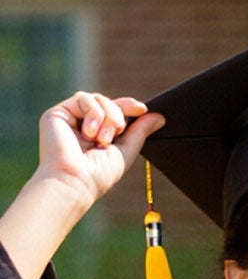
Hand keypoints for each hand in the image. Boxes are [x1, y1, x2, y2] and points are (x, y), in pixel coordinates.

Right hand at [33, 93, 159, 211]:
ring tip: (102, 139)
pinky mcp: (57, 113)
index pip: (115, 111)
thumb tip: (159, 116)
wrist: (75, 180)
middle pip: (108, 102)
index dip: (128, 106)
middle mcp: (83, 125)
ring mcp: (70, 118)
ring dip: (107, 116)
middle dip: (118, 115)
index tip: (142, 109)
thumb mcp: (126, 151)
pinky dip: (93, 113)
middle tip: (116, 134)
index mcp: (98, 134)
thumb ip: (140, 132)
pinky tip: (89, 133)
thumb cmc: (99, 174)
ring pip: (97, 98)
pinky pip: (83, 98)